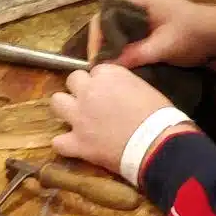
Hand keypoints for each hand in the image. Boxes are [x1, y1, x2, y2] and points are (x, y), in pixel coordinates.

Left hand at [49, 62, 183, 175]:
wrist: (158, 144)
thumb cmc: (160, 115)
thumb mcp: (143, 87)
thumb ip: (123, 83)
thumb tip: (116, 90)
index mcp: (107, 75)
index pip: (95, 71)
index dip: (102, 82)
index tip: (109, 92)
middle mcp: (88, 91)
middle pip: (72, 80)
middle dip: (80, 89)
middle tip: (91, 102)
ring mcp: (79, 116)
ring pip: (56, 102)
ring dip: (65, 109)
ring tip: (76, 118)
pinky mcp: (77, 142)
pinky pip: (58, 141)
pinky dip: (65, 144)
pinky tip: (73, 145)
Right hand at [107, 0, 215, 70]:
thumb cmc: (194, 35)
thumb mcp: (163, 47)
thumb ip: (134, 55)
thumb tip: (105, 67)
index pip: (104, 16)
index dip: (97, 40)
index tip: (96, 63)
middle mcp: (135, 2)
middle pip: (108, 24)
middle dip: (105, 47)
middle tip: (102, 70)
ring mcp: (142, 13)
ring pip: (118, 33)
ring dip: (115, 50)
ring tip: (111, 71)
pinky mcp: (149, 26)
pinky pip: (129, 37)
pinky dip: (126, 51)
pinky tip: (125, 67)